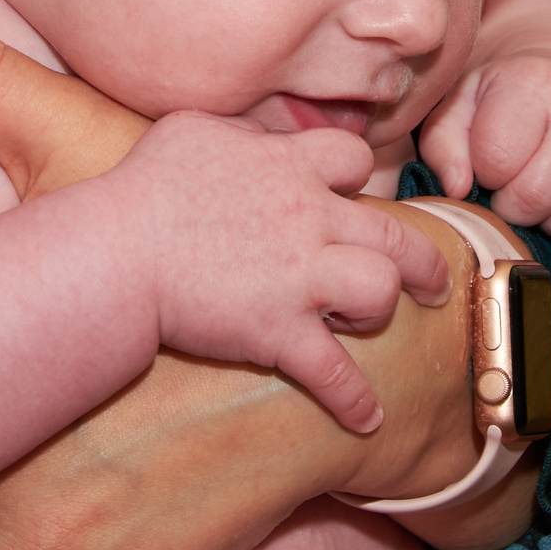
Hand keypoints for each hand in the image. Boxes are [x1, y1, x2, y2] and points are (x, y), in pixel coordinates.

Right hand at [103, 109, 453, 433]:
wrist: (118, 252)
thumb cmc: (144, 188)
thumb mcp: (191, 130)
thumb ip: (237, 131)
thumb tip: (254, 135)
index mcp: (289, 166)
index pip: (351, 157)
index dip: (358, 176)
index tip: (356, 192)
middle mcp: (308, 218)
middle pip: (392, 231)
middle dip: (422, 258)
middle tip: (432, 278)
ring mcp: (299, 278)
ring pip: (379, 290)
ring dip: (381, 308)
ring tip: (373, 321)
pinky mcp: (280, 332)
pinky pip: (334, 373)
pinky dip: (354, 401)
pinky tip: (368, 419)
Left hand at [420, 51, 550, 251]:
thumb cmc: (503, 102)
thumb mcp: (460, 106)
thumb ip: (443, 145)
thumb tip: (457, 189)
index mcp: (535, 84)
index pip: (497, 159)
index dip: (483, 172)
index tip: (488, 161)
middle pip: (535, 198)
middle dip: (511, 204)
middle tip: (511, 185)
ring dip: (545, 221)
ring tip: (539, 189)